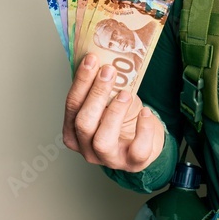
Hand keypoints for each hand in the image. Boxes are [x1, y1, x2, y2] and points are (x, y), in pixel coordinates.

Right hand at [63, 53, 164, 171]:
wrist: (145, 142)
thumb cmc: (122, 120)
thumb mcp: (108, 102)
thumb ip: (100, 86)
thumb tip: (99, 56)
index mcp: (74, 132)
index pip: (72, 106)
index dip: (81, 82)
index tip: (91, 60)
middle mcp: (87, 149)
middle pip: (84, 123)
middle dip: (96, 94)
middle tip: (109, 71)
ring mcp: (109, 159)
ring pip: (103, 139)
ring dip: (114, 112)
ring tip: (126, 93)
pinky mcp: (133, 163)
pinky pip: (137, 149)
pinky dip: (142, 128)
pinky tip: (146, 111)